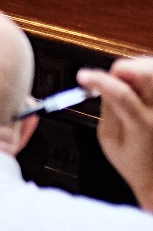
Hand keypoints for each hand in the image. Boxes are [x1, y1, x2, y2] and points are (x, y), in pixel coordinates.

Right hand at [79, 59, 152, 210]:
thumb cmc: (136, 162)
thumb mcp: (109, 140)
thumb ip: (107, 110)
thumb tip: (101, 86)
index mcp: (142, 125)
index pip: (121, 93)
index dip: (98, 80)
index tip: (84, 77)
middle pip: (145, 72)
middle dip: (122, 68)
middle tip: (110, 77)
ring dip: (136, 67)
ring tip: (124, 78)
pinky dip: (146, 71)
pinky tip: (139, 80)